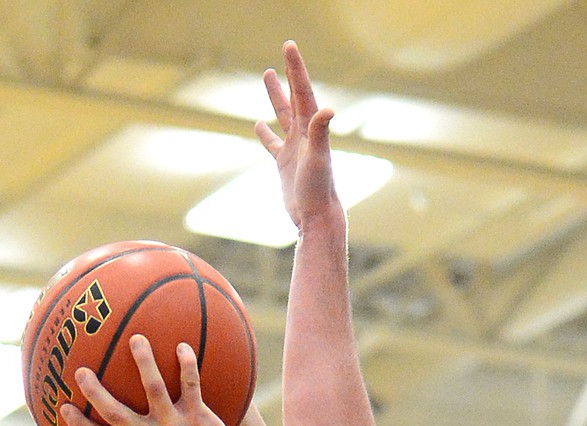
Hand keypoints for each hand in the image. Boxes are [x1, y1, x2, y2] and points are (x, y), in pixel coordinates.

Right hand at [60, 337, 243, 425]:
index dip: (80, 425)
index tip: (63, 408)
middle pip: (115, 412)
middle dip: (95, 391)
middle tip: (80, 370)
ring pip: (154, 388)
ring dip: (144, 361)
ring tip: (136, 339)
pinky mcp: (198, 416)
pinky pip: (191, 384)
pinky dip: (187, 363)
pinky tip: (182, 346)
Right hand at [256, 40, 338, 230]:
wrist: (316, 218)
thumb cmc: (319, 189)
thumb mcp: (318, 158)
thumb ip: (321, 132)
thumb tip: (328, 109)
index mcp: (312, 129)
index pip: (302, 91)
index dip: (295, 68)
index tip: (289, 46)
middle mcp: (305, 136)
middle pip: (295, 97)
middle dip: (290, 74)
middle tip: (285, 52)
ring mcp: (294, 149)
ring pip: (283, 116)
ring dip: (276, 96)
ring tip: (268, 75)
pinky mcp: (285, 165)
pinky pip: (273, 144)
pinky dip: (265, 134)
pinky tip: (258, 124)